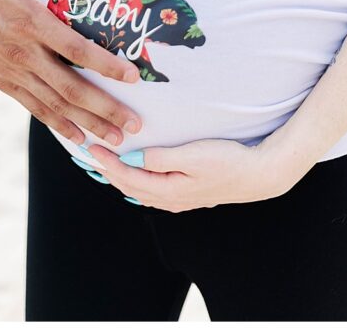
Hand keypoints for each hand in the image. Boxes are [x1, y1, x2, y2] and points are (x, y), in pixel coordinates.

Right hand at [0, 0, 142, 144]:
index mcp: (30, 23)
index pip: (76, 49)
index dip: (105, 64)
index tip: (133, 77)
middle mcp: (24, 54)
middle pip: (71, 89)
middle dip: (105, 109)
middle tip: (133, 126)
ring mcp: (13, 72)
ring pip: (55, 105)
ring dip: (87, 124)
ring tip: (114, 141)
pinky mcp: (2, 82)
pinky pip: (35, 108)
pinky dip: (58, 124)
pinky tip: (78, 138)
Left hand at [86, 137, 288, 211]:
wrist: (257, 174)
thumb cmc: (228, 161)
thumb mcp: (193, 156)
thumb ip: (160, 159)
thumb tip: (133, 158)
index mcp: (167, 190)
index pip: (127, 176)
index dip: (107, 162)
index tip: (91, 146)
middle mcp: (169, 200)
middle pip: (128, 186)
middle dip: (107, 170)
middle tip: (89, 154)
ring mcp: (178, 200)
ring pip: (139, 190)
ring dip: (119, 177)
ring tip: (104, 164)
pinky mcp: (186, 195)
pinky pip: (151, 190)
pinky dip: (136, 181)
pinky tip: (134, 175)